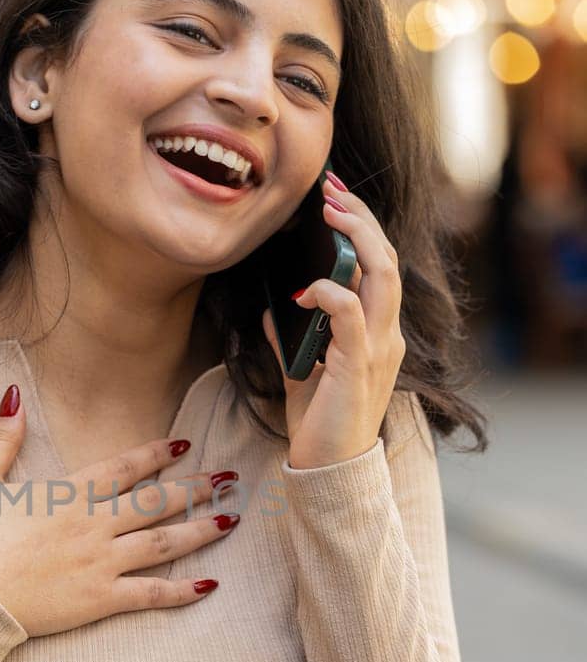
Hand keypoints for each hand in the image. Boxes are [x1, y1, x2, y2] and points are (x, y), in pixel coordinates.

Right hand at [0, 391, 242, 637]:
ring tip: (230, 520)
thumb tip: (13, 396)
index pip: (124, 467)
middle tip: (229, 479)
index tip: (184, 442)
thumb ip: (1, 440)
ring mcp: (101, 562)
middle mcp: (93, 524)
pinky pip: (151, 594)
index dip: (156, 453)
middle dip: (195, 487)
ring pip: (162, 542)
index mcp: (67, 495)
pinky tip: (210, 586)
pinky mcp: (100, 599)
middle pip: (155, 501)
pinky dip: (183, 590)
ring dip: (199, 530)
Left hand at [260, 170, 405, 469]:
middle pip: (386, 259)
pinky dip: (329, 292)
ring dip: (355, 238)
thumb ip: (292, 340)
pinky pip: (351, 314)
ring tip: (328, 211)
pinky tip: (304, 289)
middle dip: (360, 217)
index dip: (361, 228)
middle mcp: (386, 336)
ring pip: (382, 276)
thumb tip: (273, 309)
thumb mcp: (302, 373)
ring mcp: (378, 350)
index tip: (333, 197)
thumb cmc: (319, 427)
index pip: (380, 267)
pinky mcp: (358, 367)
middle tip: (330, 188)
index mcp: (378, 334)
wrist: (329, 473)